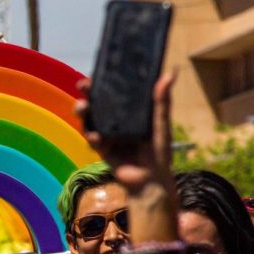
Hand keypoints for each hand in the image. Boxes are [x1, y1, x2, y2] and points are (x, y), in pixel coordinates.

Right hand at [76, 73, 176, 193]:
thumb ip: (162, 102)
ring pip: (90, 119)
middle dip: (88, 94)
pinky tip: (95, 136)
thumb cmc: (159, 153)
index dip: (104, 83)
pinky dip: (92, 136)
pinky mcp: (102, 148)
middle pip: (98, 104)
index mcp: (130, 113)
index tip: (96, 73)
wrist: (150, 180)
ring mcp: (107, 134)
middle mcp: (116, 121)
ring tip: (83, 108)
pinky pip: (93, 139)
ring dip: (84, 112)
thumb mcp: (161, 124)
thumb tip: (170, 73)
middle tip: (83, 86)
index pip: (114, 94)